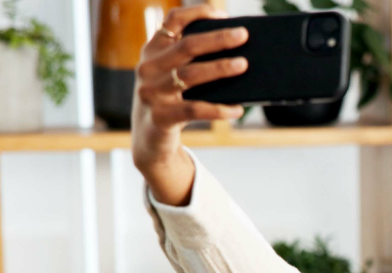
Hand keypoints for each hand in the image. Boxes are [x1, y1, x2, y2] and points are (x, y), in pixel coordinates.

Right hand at [131, 6, 247, 189]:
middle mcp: (148, 67)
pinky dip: (218, 109)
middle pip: (186, 46)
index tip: (223, 14)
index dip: (198, 13)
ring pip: (190, 75)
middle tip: (243, 35)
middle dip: (217, 39)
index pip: (173, 20)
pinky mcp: (160, 117)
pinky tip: (237, 110)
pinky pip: (194, 110)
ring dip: (219, 68)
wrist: (149, 140)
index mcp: (153, 50)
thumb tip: (237, 54)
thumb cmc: (170, 101)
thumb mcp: (173, 76)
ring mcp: (151, 92)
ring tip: (243, 65)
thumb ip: (192, 62)